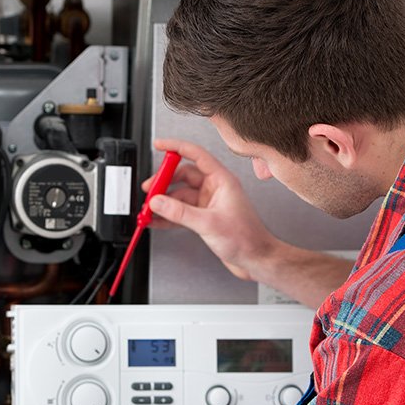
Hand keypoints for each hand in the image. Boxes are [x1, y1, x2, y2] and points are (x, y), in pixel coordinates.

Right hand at [144, 139, 278, 280]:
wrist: (255, 259)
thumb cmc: (246, 239)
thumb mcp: (209, 223)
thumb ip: (180, 212)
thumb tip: (158, 202)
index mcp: (222, 180)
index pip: (196, 155)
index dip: (176, 147)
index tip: (159, 145)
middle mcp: (215, 189)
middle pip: (184, 176)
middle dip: (164, 181)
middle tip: (150, 189)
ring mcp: (209, 203)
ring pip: (180, 195)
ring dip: (164, 202)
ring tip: (149, 209)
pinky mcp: (204, 218)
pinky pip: (181, 212)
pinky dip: (168, 215)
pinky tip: (156, 220)